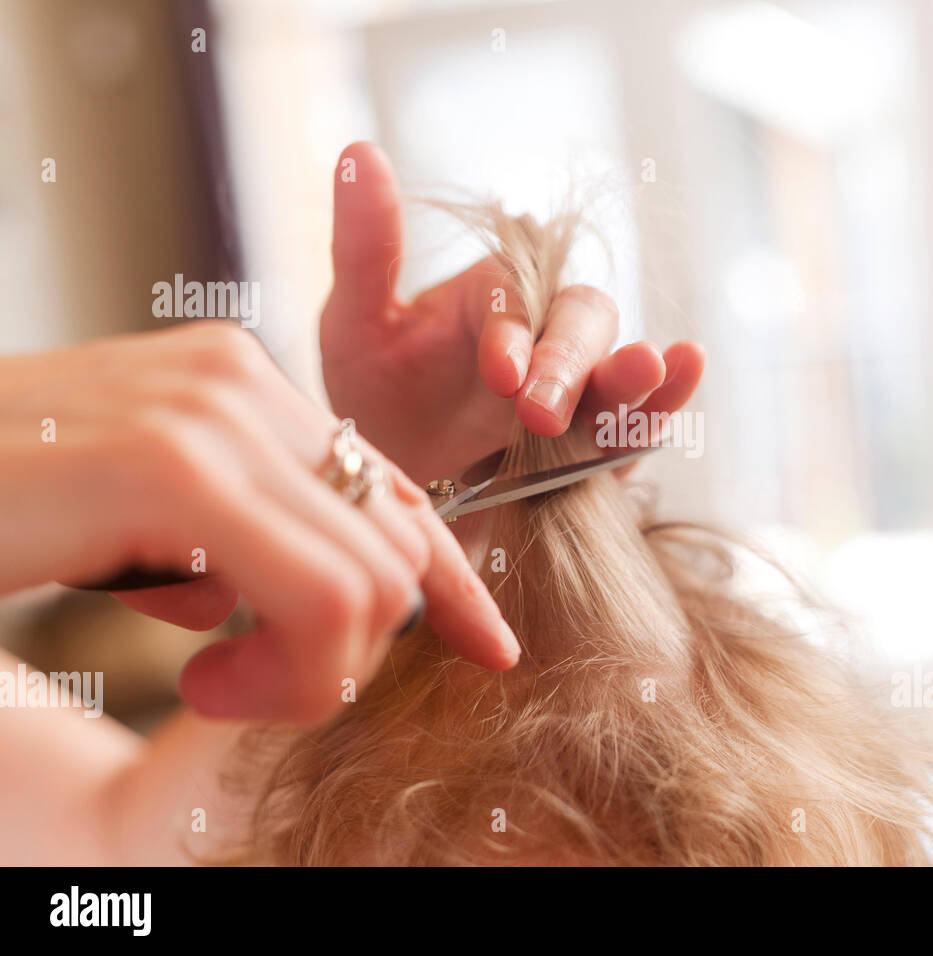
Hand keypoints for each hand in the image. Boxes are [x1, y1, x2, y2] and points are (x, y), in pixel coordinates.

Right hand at [0, 321, 518, 722]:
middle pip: (395, 538)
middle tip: (254, 690)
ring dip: (320, 670)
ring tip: (217, 688)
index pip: (387, 489)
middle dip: (361, 643)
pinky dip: (293, 669)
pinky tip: (200, 684)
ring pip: (375, 575)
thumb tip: (323, 608)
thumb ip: (237, 544)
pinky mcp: (173, 465)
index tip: (485, 644)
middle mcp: (239, 380)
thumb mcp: (140, 530)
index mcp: (238, 387)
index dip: (448, 577)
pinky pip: (320, 593)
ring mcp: (211, 412)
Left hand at [320, 142, 704, 484]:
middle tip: (541, 412)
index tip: (500, 376)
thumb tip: (360, 151)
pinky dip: (666, 402)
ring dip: (635, 375)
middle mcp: (545, 334)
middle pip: (580, 322)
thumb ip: (365, 246)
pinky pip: (637, 425)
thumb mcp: (355, 325)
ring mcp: (579, 391)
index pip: (516, 299)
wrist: (398, 491)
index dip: (515, 333)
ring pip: (618, 369)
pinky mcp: (600, 447)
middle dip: (566, 364)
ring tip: (651, 369)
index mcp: (494, 298)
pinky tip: (686, 375)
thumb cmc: (377, 403)